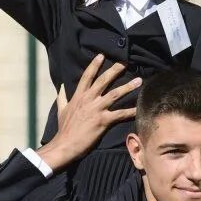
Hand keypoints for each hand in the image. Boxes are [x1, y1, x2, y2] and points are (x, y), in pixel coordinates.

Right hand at [37, 56, 139, 171]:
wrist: (64, 144)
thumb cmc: (64, 129)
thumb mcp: (60, 110)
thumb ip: (62, 97)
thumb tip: (61, 87)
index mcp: (78, 96)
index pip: (87, 76)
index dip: (94, 65)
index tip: (101, 55)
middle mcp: (88, 100)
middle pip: (103, 80)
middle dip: (115, 70)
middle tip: (125, 62)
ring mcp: (96, 109)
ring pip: (115, 94)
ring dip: (128, 86)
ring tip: (139, 80)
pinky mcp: (103, 121)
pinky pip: (120, 114)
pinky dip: (131, 111)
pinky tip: (139, 107)